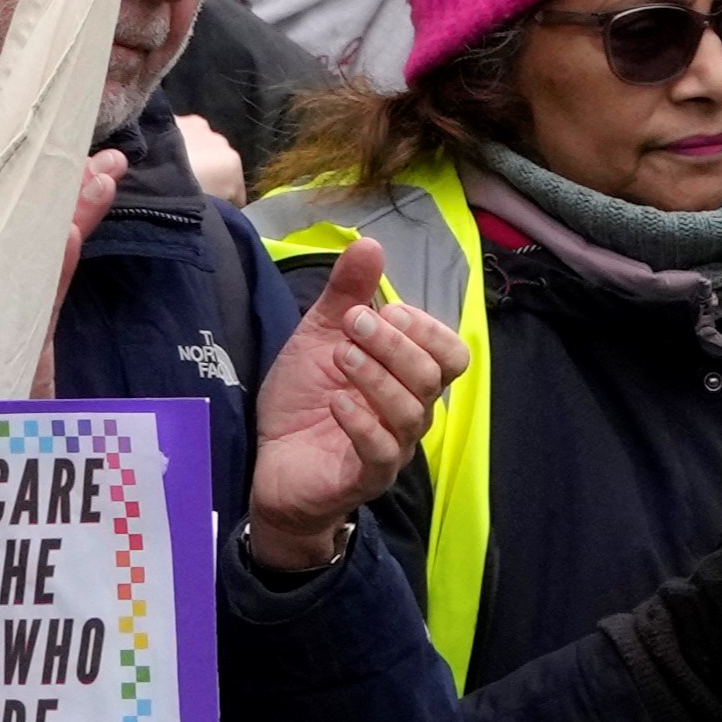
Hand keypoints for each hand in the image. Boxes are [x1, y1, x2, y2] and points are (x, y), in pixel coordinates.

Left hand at [241, 247, 447, 574]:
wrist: (269, 461)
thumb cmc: (305, 398)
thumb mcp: (320, 335)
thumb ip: (347, 293)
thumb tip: (371, 243)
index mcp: (407, 377)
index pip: (452, 354)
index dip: (427, 328)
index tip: (385, 308)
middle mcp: (410, 413)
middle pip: (433, 378)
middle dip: (395, 344)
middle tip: (352, 324)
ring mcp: (392, 449)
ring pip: (411, 413)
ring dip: (376, 376)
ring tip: (340, 355)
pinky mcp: (365, 478)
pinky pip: (382, 453)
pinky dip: (361, 422)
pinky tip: (336, 401)